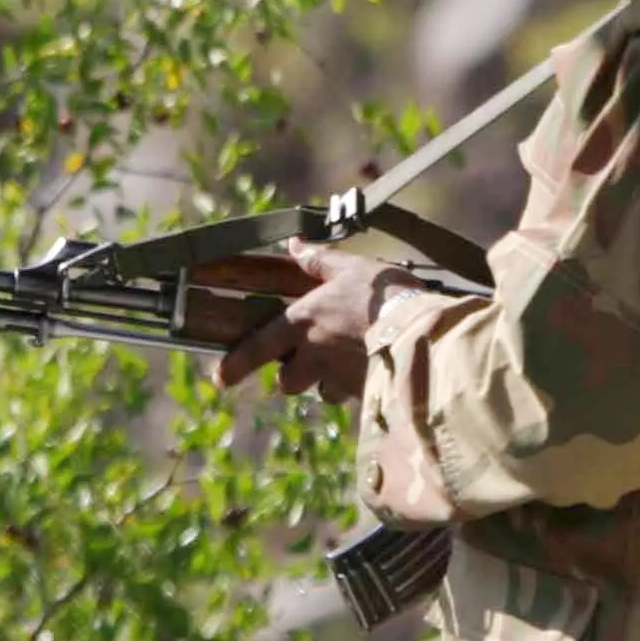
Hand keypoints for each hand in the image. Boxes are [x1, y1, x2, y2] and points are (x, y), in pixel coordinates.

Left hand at [212, 241, 419, 404]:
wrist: (420, 333)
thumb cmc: (382, 295)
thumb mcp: (351, 268)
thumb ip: (320, 261)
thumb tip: (295, 245)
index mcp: (303, 320)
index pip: (258, 347)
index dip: (236, 365)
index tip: (219, 379)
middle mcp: (313, 354)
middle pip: (287, 380)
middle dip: (293, 375)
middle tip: (306, 360)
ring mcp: (336, 378)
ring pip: (320, 391)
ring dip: (325, 383)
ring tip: (345, 363)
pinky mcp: (361, 394)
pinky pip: (350, 395)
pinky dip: (354, 388)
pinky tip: (370, 370)